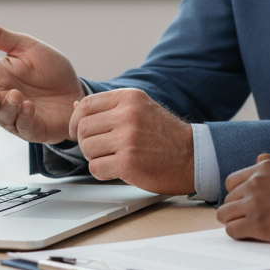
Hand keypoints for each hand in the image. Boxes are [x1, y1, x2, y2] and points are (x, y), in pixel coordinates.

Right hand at [0, 16, 84, 144]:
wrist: (76, 88)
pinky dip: (24, 117)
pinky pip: (23, 126)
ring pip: (3, 116)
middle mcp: (3, 98)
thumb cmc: (49, 69)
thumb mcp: (26, 47)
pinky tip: (29, 107)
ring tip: (16, 95)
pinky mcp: (32, 128)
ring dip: (7, 107)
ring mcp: (16, 115)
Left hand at [71, 88, 194, 194]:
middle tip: (99, 149)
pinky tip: (117, 169)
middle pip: (84, 128)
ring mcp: (128, 139)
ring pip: (87, 148)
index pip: (86, 104)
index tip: (78, 131)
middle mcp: (128, 115)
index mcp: (130, 98)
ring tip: (112, 158)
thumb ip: (110, 107)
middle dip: (86, 142)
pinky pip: (95, 167)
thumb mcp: (141, 109)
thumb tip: (76, 105)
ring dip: (95, 157)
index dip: (76, 120)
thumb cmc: (166, 135)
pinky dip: (102, 172)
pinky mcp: (128, 163)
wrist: (193, 156)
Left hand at [217, 159, 269, 244]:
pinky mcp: (258, 224)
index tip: (244, 204)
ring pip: (225, 214)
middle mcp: (256, 181)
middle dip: (236, 208)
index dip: (238, 194)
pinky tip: (250, 236)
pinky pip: (232, 230)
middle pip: (228, 198)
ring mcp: (255, 202)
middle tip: (248, 219)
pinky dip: (238, 234)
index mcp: (266, 167)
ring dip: (234, 221)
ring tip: (247, 228)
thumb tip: (259, 158)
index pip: (233, 180)